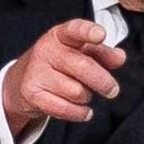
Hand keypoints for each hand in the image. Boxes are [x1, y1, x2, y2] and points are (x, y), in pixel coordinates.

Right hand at [2, 19, 124, 136]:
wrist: (24, 80)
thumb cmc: (61, 63)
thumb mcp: (81, 52)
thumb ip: (103, 53)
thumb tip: (119, 57)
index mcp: (61, 35)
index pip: (75, 30)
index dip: (88, 32)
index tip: (100, 35)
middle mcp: (46, 49)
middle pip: (83, 66)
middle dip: (104, 82)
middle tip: (113, 90)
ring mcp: (36, 71)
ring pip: (77, 91)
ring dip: (86, 97)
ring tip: (81, 93)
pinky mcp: (32, 93)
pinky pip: (66, 109)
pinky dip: (79, 113)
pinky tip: (83, 110)